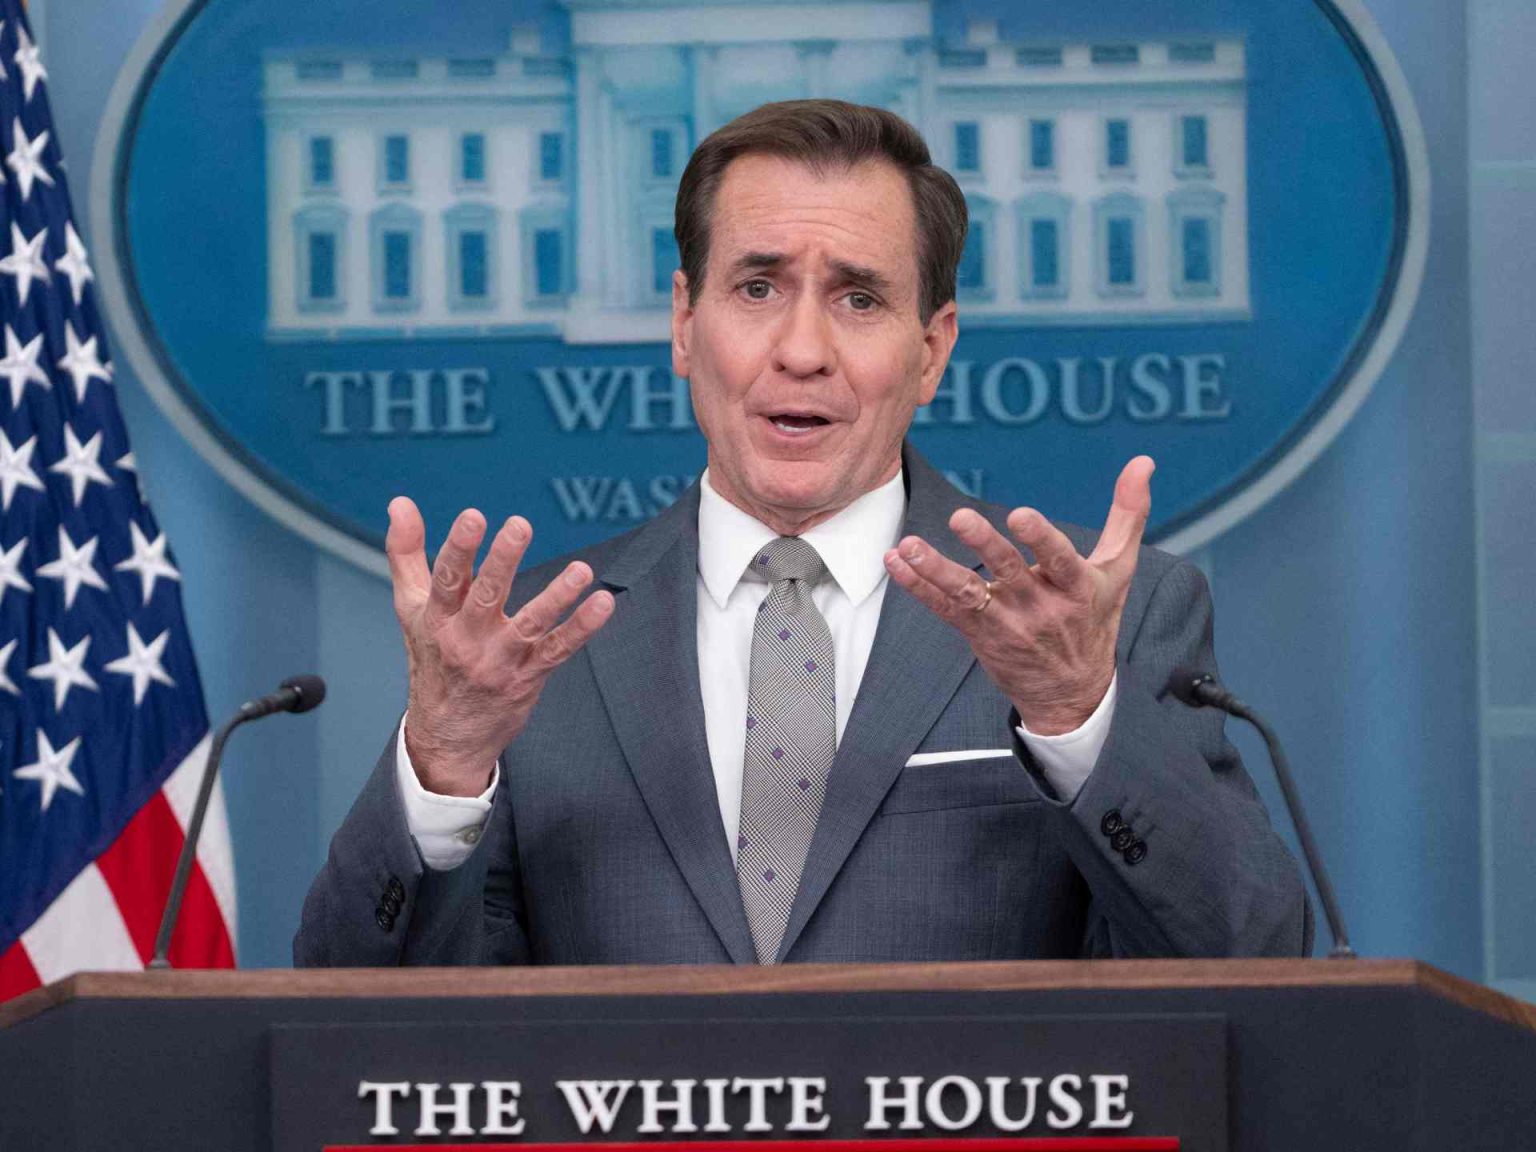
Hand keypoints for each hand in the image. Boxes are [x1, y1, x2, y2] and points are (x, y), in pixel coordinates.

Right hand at [387, 498, 614, 795]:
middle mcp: (467, 639)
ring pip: (530, 624)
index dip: (459, 548)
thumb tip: (400, 502)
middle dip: (502, 561)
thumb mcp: (411, 608)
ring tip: (581, 570)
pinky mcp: (529, 675)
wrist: (447, 737)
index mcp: (437, 618)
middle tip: (520, 526)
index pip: (447, 579)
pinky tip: (603, 603)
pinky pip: (559, 649)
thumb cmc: (431, 658)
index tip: (474, 517)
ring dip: (556, 596)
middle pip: (486, 596)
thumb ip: (406, 553)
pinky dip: (582, 628)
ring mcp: (501, 659)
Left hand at [883, 457, 1153, 735]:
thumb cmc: (1094, 620)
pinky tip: (895, 562)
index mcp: (1076, 587)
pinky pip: (944, 610)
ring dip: (935, 569)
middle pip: (1008, 571)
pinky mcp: (978, 634)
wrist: (1072, 692)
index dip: (1040, 539)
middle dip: (984, 545)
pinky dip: (918, 587)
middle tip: (961, 517)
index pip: (1059, 560)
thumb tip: (1143, 462)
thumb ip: (1128, 515)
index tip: (1020, 515)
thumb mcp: (1118, 572)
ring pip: (967, 594)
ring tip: (909, 546)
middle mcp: (1039, 606)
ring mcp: (1005, 622)